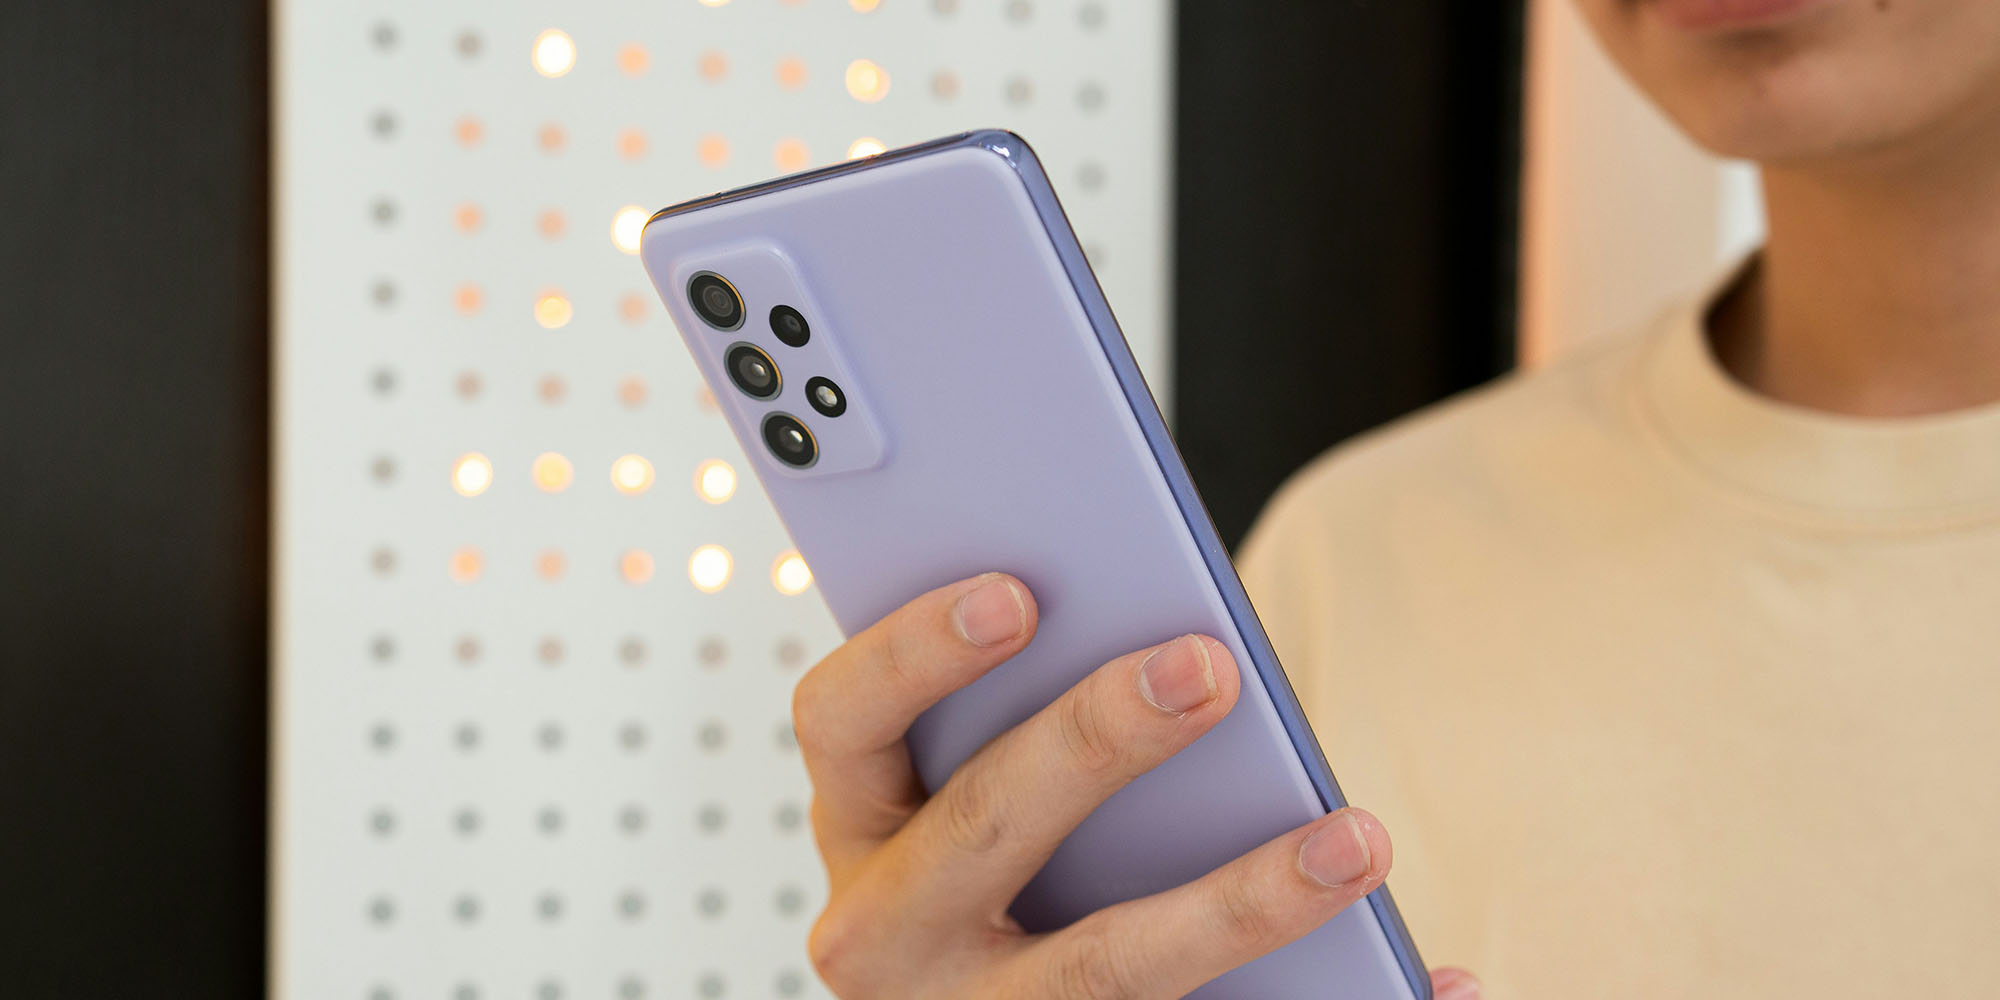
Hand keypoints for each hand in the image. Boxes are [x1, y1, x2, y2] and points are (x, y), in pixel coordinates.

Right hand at [793, 572, 1478, 998]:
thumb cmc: (1006, 865)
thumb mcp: (975, 790)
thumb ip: (1026, 709)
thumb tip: (1178, 633)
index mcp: (862, 826)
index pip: (842, 720)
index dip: (915, 652)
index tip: (1019, 591)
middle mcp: (888, 935)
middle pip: (982, 827)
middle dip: (1095, 741)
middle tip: (1207, 670)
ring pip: (1106, 968)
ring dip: (1243, 899)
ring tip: (1357, 838)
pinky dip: (1347, 995)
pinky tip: (1439, 974)